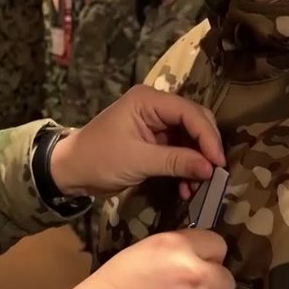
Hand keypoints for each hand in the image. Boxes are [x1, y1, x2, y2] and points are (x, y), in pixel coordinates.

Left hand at [50, 85, 224, 198]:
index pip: (189, 113)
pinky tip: (185, 188)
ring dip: (196, 162)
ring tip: (196, 187)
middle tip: (214, 174)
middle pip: (194, 122)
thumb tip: (210, 168)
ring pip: (189, 139)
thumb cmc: (98, 159)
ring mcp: (155, 124)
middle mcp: (155, 106)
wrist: (70, 172)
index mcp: (148, 100)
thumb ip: (176, 161)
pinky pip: (179, 151)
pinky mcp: (154, 142)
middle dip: (205, 149)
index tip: (218, 162)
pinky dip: (184, 168)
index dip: (208, 137)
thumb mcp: (138, 161)